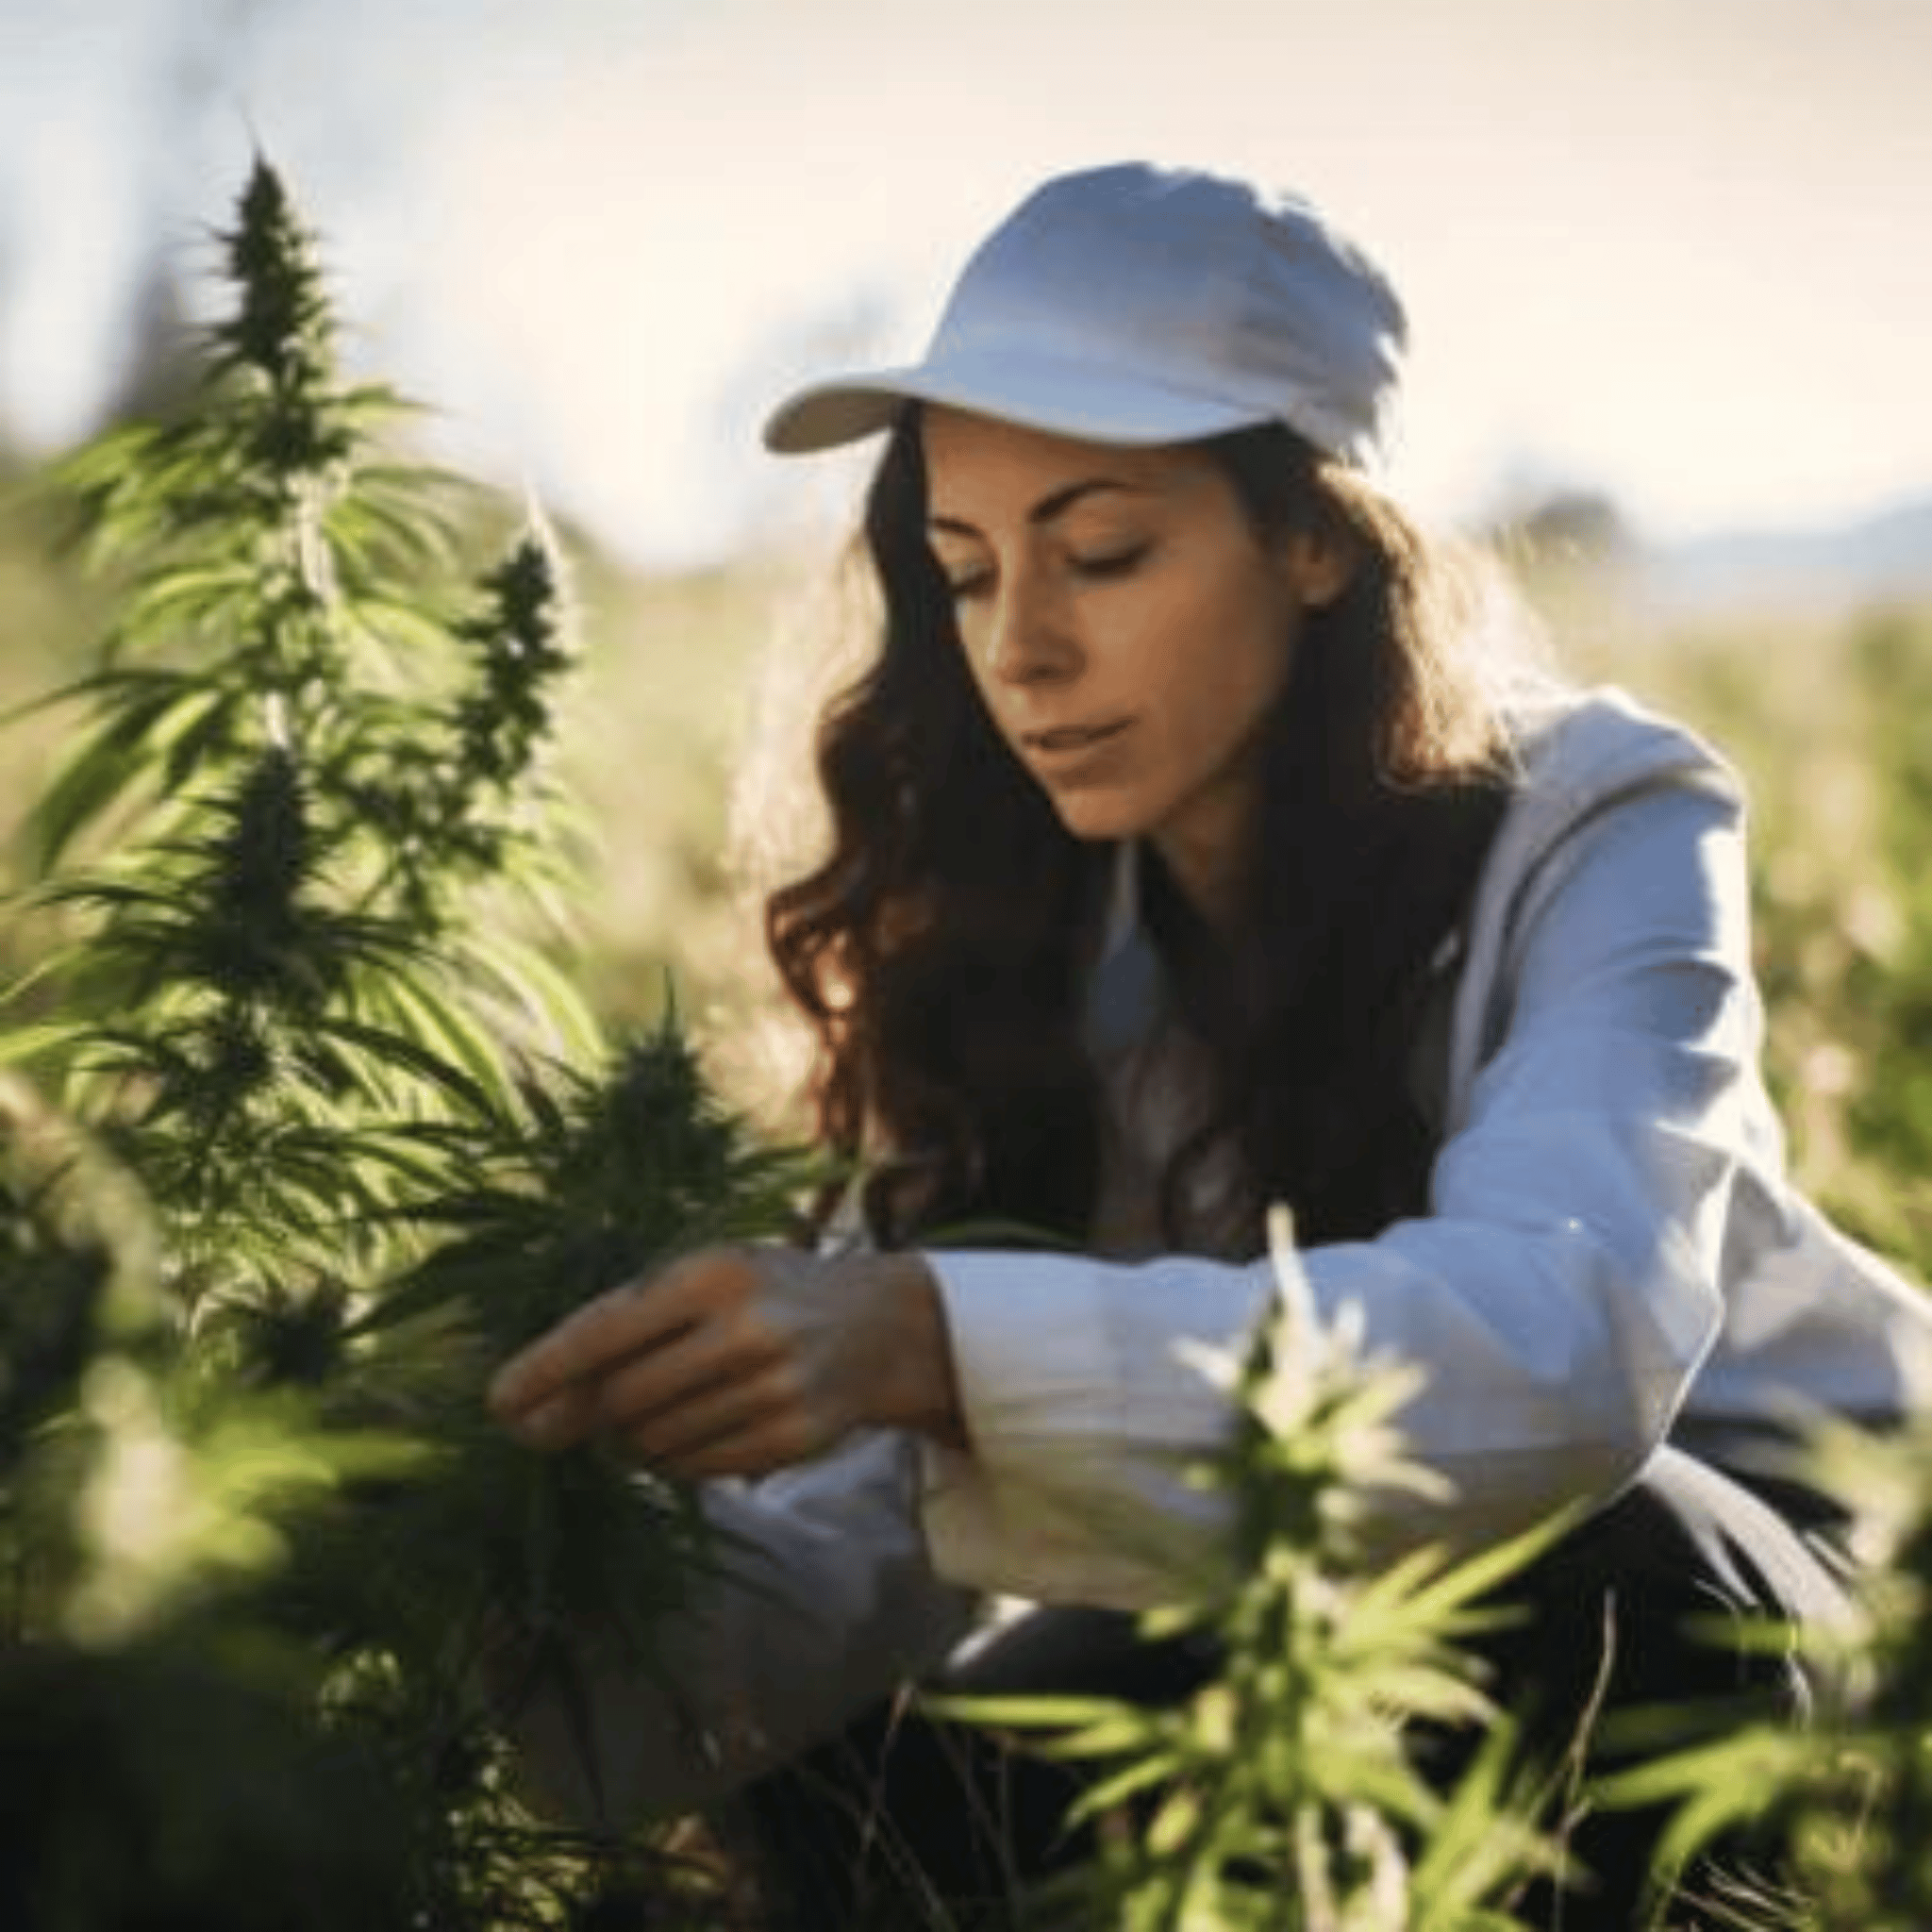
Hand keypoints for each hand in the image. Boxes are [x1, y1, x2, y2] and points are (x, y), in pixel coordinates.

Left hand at [485, 1246, 963, 1478]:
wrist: (877, 1325)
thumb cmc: (763, 1293)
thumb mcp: (703, 1276)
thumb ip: (626, 1322)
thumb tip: (531, 1402)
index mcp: (713, 1274)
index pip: (606, 1330)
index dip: (544, 1370)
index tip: (496, 1404)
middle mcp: (746, 1329)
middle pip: (622, 1398)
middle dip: (580, 1417)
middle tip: (555, 1425)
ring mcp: (775, 1388)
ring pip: (654, 1442)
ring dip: (628, 1440)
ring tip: (645, 1414)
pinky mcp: (793, 1437)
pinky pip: (695, 1468)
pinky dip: (673, 1459)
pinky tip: (687, 1430)